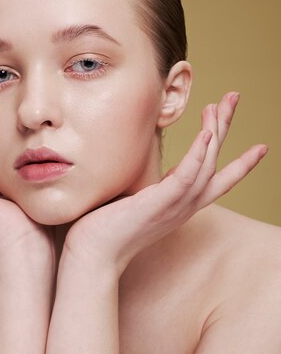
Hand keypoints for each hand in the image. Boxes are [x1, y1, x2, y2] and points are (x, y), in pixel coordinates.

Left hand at [62, 93, 267, 276]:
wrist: (93, 256)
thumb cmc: (106, 229)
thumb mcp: (136, 202)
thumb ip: (148, 187)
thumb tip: (138, 166)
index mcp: (180, 205)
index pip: (217, 181)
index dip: (241, 164)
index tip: (260, 147)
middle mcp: (184, 206)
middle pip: (217, 163)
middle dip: (226, 128)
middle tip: (235, 97)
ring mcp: (174, 206)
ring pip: (206, 165)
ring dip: (214, 132)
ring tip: (218, 105)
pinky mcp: (159, 205)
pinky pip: (186, 177)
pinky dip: (198, 155)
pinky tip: (205, 133)